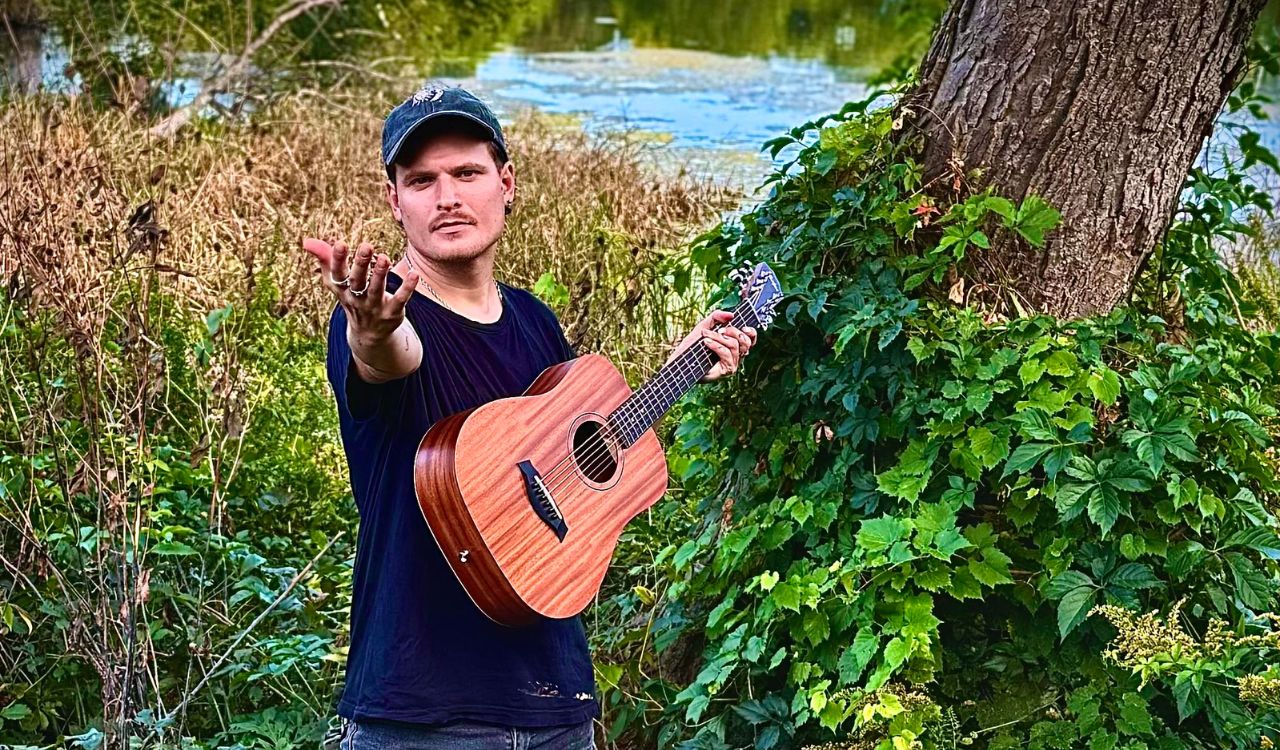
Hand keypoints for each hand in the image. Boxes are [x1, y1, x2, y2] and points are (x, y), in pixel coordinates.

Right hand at [302, 238, 418, 342]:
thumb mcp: (338, 282)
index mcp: (342, 289)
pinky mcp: (392, 313)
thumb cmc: (352, 298)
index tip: (340, 243)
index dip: (337, 260)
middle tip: (366, 246)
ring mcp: (374, 308)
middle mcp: (356, 299)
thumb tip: (306, 241)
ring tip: (385, 257)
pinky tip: (414, 274)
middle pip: (357, 281)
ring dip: (380, 274)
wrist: (368, 334)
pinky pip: (400, 300)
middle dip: (361, 264)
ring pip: (376, 290)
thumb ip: (325, 259)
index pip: (337, 274)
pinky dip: (407, 288)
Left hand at [668, 309, 757, 381]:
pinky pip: (726, 354)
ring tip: (705, 336)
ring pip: (734, 346)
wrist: (680, 361)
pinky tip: (706, 342)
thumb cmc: (692, 346)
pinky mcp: (725, 370)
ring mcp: (732, 364)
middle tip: (718, 330)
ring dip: (718, 337)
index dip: (751, 333)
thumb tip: (731, 315)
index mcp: (734, 346)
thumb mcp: (704, 326)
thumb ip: (716, 317)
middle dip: (732, 331)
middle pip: (745, 342)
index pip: (751, 339)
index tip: (744, 326)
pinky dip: (716, 345)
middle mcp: (736, 356)